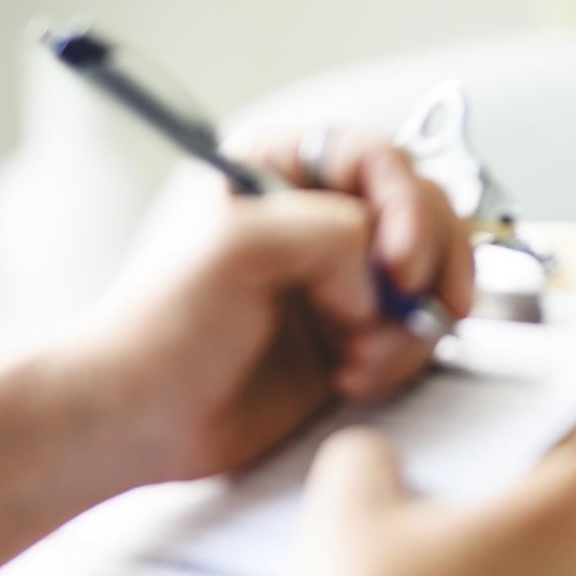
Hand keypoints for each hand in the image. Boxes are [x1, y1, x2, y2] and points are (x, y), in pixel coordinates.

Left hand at [72, 129, 473, 489]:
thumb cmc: (165, 325)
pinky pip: (415, 336)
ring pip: (429, 280)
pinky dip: (398, 360)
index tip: (398, 263)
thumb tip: (383, 271)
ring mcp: (341, 282)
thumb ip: (328, 231)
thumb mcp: (238, 245)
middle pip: (424, 215)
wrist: (147, 416)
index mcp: (281, 171)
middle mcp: (318, 220)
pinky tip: (348, 377)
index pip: (381, 160)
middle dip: (426, 265)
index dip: (406, 206)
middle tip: (410, 305)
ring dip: (409, 324)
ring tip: (356, 355)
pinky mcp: (353, 338)